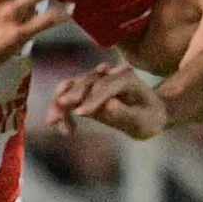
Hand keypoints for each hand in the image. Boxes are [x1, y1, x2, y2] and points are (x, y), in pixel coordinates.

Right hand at [49, 59, 170, 138]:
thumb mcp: (142, 122)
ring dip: (59, 103)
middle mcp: (110, 74)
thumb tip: (107, 105)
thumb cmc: (148, 119)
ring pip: (72, 86)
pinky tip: (62, 128)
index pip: (106, 86)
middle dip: (71, 97)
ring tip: (53, 123)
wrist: (149, 114)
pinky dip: (61, 108)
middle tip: (58, 116)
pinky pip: (68, 95)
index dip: (93, 100)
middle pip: (85, 81)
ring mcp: (97, 80)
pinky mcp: (87, 89)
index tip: (81, 114)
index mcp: (126, 77)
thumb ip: (125, 114)